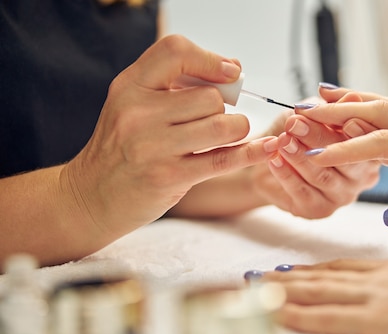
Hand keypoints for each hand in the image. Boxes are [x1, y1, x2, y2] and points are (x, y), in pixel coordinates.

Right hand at [62, 35, 271, 239]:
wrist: (91, 195)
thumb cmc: (121, 147)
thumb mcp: (132, 105)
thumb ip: (173, 84)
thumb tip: (232, 67)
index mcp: (130, 87)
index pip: (175, 52)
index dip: (211, 60)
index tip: (230, 73)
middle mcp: (138, 113)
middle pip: (209, 96)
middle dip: (225, 108)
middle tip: (217, 120)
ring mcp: (153, 146)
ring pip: (221, 126)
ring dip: (235, 130)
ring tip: (226, 136)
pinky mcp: (169, 177)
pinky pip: (223, 160)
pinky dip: (250, 153)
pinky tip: (265, 149)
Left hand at [246, 89, 379, 218]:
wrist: (267, 161)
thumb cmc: (297, 134)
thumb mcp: (313, 115)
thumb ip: (332, 110)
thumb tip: (353, 97)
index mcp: (368, 151)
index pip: (366, 139)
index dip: (351, 126)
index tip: (333, 112)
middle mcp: (361, 177)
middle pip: (344, 159)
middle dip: (317, 138)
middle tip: (296, 123)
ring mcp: (342, 196)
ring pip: (323, 176)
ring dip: (300, 157)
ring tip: (282, 140)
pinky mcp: (320, 210)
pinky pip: (303, 192)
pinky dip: (287, 175)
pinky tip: (274, 160)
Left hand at [262, 252, 387, 333]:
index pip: (342, 269)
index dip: (311, 270)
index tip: (286, 270)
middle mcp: (380, 280)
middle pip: (321, 278)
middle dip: (284, 279)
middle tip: (251, 277)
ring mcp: (378, 299)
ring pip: (317, 293)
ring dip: (280, 293)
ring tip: (250, 290)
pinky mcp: (383, 320)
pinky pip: (329, 319)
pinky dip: (298, 317)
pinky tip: (276, 316)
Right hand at [294, 94, 387, 228]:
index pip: (383, 142)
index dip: (346, 150)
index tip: (314, 157)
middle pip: (379, 112)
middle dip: (338, 113)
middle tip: (302, 114)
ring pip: (387, 109)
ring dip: (352, 103)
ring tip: (320, 100)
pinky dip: (370, 112)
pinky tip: (358, 117)